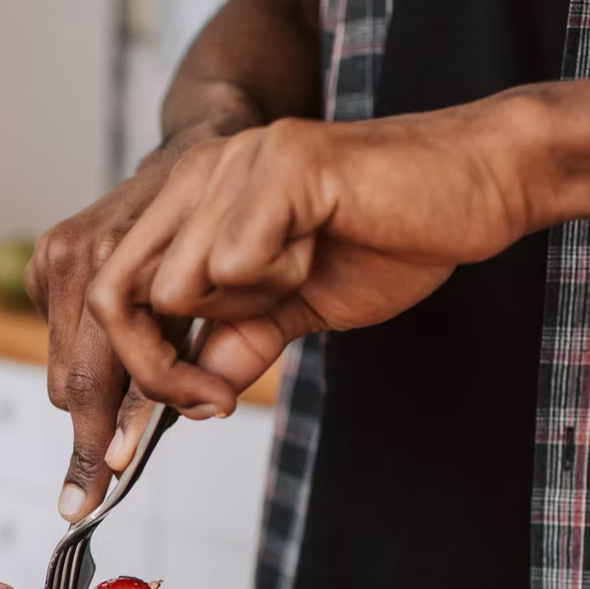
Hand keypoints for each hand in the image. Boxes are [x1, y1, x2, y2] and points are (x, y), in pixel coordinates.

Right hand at [26, 127, 227, 520]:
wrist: (212, 142)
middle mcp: (74, 255)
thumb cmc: (238, 216)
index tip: (97, 493)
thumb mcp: (237, 294)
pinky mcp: (48, 261)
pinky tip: (129, 354)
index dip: (111, 437)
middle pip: (74, 384)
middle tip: (105, 482)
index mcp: (114, 259)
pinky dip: (97, 362)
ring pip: (67, 371)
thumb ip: (199, 360)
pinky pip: (66, 343)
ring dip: (102, 401)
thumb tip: (169, 428)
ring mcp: (55, 255)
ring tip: (133, 422)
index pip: (99, 378)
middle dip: (102, 431)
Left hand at [87, 106, 535, 456]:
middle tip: (217, 401)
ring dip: (239, 313)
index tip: (165, 426)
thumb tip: (186, 401)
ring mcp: (232, 162)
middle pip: (116, 295)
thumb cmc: (393, 238)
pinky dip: (277, 281)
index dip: (129, 370)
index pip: (112, 293)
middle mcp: (198, 172)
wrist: (478, 187)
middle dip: (158, 372)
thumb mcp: (294, 307)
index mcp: (191, 201)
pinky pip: (234, 262)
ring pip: (174, 285)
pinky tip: (320, 251)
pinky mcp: (278, 165)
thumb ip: (235, 343)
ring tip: (298, 280)